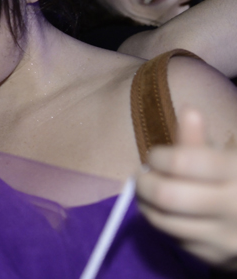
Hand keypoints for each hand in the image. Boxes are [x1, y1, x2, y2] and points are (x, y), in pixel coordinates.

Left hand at [137, 108, 236, 268]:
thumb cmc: (233, 181)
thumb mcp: (224, 158)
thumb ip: (200, 141)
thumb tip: (189, 111)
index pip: (183, 162)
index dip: (159, 157)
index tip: (154, 157)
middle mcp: (233, 207)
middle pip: (167, 196)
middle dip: (144, 183)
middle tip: (142, 177)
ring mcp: (224, 236)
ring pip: (164, 220)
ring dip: (146, 204)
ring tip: (147, 192)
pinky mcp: (214, 257)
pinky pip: (173, 238)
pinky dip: (162, 222)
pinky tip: (164, 211)